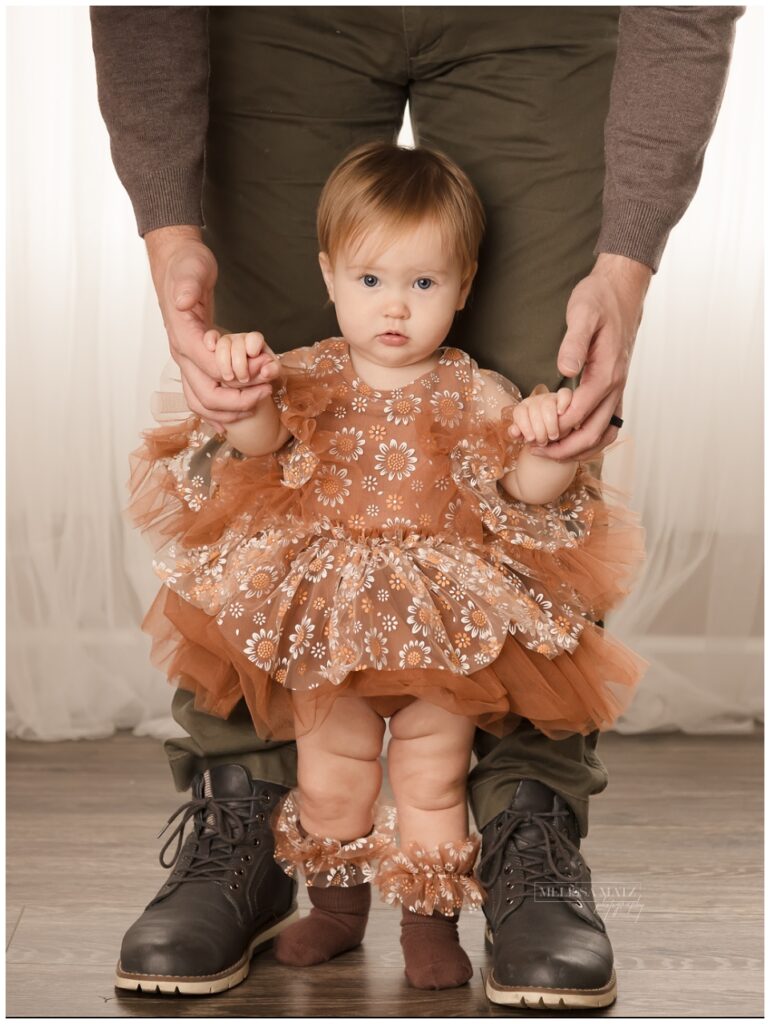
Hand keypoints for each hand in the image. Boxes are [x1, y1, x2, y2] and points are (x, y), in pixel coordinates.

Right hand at [145, 226, 272, 430]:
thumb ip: (186, 285)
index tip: (265, 374)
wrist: (175, 265)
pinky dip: (217, 412)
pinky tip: (232, 421)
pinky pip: (201, 395)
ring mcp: (185, 360)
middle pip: (206, 396)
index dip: (240, 377)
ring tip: (258, 403)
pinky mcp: (194, 361)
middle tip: (267, 392)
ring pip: (201, 403)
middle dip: (239, 401)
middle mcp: (181, 354)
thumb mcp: (190, 269)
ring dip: (230, 411)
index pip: (211, 369)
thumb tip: (183, 301)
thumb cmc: (185, 267)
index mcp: (182, 335)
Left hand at [509, 384, 573, 446]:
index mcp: (524, 408)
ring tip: (553, 435)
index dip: (524, 426)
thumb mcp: (529, 438)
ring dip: (550, 422)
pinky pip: (564, 393)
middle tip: (543, 441)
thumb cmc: (544, 437)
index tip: (531, 438)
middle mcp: (536, 401)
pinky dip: (563, 403)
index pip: (519, 411)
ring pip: (548, 404)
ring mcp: (551, 397)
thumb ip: (520, 435)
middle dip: (539, 429)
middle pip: (534, 409)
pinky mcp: (566, 397)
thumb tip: (514, 431)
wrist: (563, 435)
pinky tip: (561, 413)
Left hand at [520, 253, 651, 460]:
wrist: (621, 291)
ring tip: (549, 452)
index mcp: (607, 372)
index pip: (580, 413)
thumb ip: (575, 342)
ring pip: (604, 435)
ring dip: (578, 450)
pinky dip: (589, 440)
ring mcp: (617, 390)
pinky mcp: (614, 389)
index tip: (531, 436)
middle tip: (534, 451)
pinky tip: (567, 440)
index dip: (556, 429)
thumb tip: (565, 369)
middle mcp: (616, 386)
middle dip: (564, 449)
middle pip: (594, 433)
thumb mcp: (583, 313)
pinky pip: (607, 425)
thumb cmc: (599, 300)